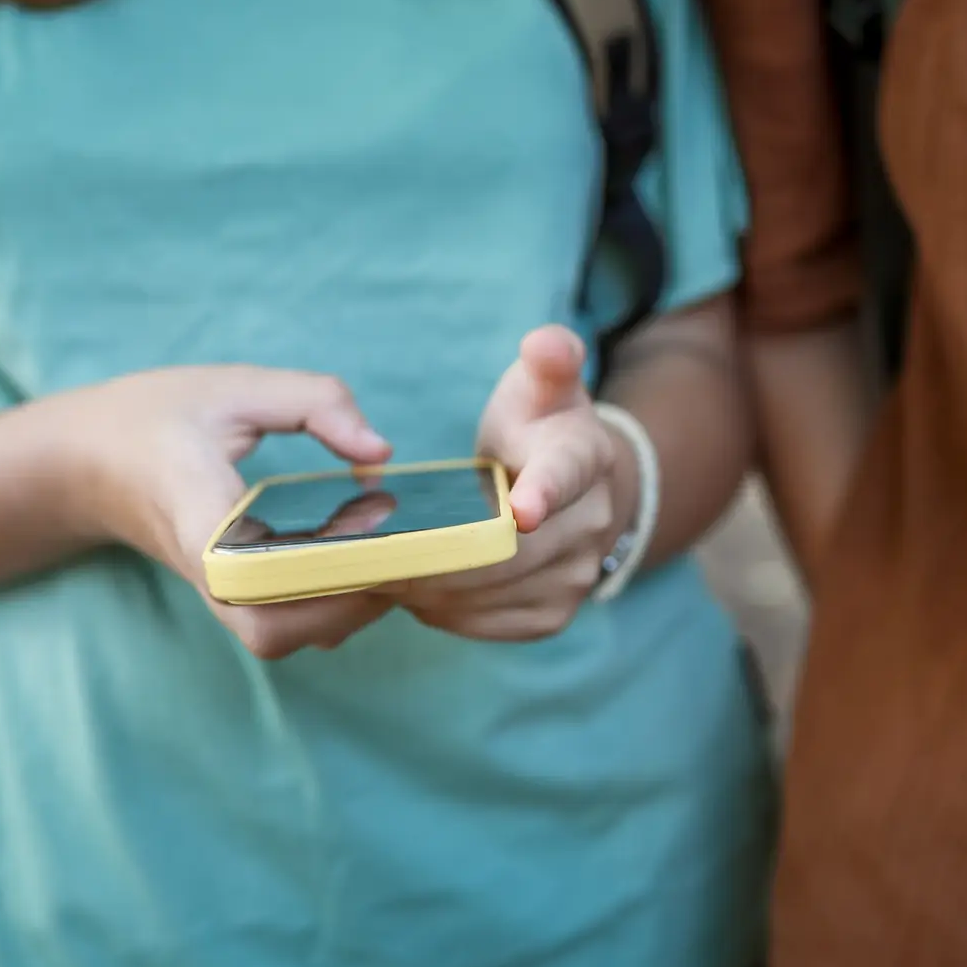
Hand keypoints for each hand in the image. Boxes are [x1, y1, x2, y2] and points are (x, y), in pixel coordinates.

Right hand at [39, 366, 399, 658]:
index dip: (319, 565)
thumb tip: (381, 456)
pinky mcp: (233, 599)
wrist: (86, 462)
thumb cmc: (159, 417)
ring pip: (287, 636)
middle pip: (278, 628)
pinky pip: (287, 625)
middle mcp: (207, 570)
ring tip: (390, 545)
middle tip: (403, 538)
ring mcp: (218, 593)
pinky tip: (363, 554)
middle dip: (351, 596)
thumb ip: (316, 403)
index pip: (250, 574)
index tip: (372, 522)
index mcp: (198, 513)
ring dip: (348, 604)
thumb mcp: (235, 386)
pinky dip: (334, 604)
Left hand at [393, 326, 629, 641]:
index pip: (564, 475)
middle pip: (509, 550)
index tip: (523, 510)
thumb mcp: (541, 383)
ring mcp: (579, 573)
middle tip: (373, 551)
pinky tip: (418, 591)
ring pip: (491, 593)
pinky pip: (489, 622)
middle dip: (440, 552)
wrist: (578, 485)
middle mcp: (593, 521)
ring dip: (432, 586)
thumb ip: (547, 359)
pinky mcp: (554, 613)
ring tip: (384, 569)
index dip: (543, 492)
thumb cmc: (540, 424)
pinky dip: (445, 611)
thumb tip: (546, 344)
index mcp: (583, 455)